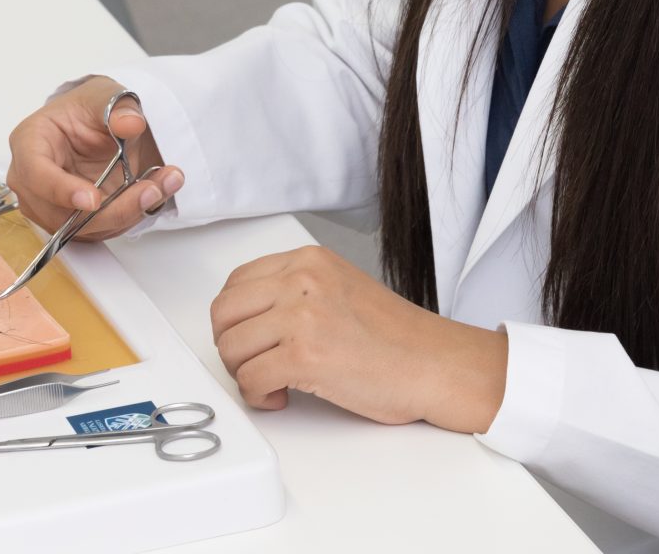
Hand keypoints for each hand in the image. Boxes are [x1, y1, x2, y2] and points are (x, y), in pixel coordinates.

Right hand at [5, 75, 184, 239]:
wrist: (97, 124)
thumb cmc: (87, 109)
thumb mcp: (104, 96)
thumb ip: (118, 107)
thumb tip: (130, 123)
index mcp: (30, 142)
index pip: (34, 174)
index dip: (61, 190)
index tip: (93, 199)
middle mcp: (33, 181)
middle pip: (61, 213)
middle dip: (112, 208)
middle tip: (152, 190)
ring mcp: (51, 205)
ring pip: (86, 227)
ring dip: (129, 212)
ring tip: (163, 184)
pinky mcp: (75, 221)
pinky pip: (104, 228)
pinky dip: (133, 213)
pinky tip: (157, 189)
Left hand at [210, 246, 508, 430]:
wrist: (435, 364)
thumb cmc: (398, 338)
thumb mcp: (340, 288)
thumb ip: (296, 292)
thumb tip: (253, 317)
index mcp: (309, 261)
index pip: (237, 282)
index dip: (235, 319)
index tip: (248, 337)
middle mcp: (301, 280)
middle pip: (223, 312)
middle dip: (231, 346)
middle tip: (253, 363)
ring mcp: (301, 316)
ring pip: (231, 346)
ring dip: (244, 373)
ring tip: (273, 382)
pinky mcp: (304, 355)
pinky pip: (250, 379)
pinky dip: (258, 396)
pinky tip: (282, 397)